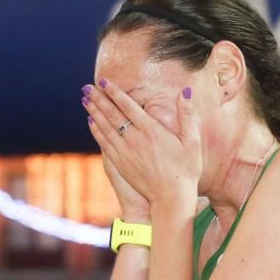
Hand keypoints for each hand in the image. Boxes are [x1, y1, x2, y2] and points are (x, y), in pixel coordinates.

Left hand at [84, 80, 200, 208]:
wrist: (172, 198)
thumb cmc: (186, 170)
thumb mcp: (193, 141)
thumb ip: (187, 115)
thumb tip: (185, 91)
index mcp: (152, 131)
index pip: (128, 106)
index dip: (114, 92)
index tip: (103, 81)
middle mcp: (135, 140)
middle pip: (112, 115)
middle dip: (99, 99)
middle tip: (87, 87)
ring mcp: (125, 153)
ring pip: (105, 128)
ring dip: (94, 112)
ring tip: (86, 100)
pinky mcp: (121, 164)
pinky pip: (104, 143)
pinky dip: (96, 131)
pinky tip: (91, 122)